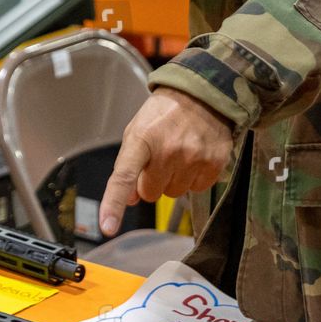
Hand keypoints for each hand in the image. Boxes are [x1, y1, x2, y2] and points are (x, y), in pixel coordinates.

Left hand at [99, 88, 234, 235]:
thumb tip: (130, 199)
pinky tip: (194, 157)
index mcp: (142, 139)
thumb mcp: (137, 130)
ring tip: (178, 153)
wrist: (202, 94)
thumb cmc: (165, 112)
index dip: (114, 204)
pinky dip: (193, 178)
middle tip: (159, 159)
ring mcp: (193, 158)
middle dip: (151, 181)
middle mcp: (168, 150)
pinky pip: (196, 189)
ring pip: (174, 193)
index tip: (107, 227)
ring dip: (173, 180)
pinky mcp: (213, 164)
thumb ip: (129, 165)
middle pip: (151, 193)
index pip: (124, 177)